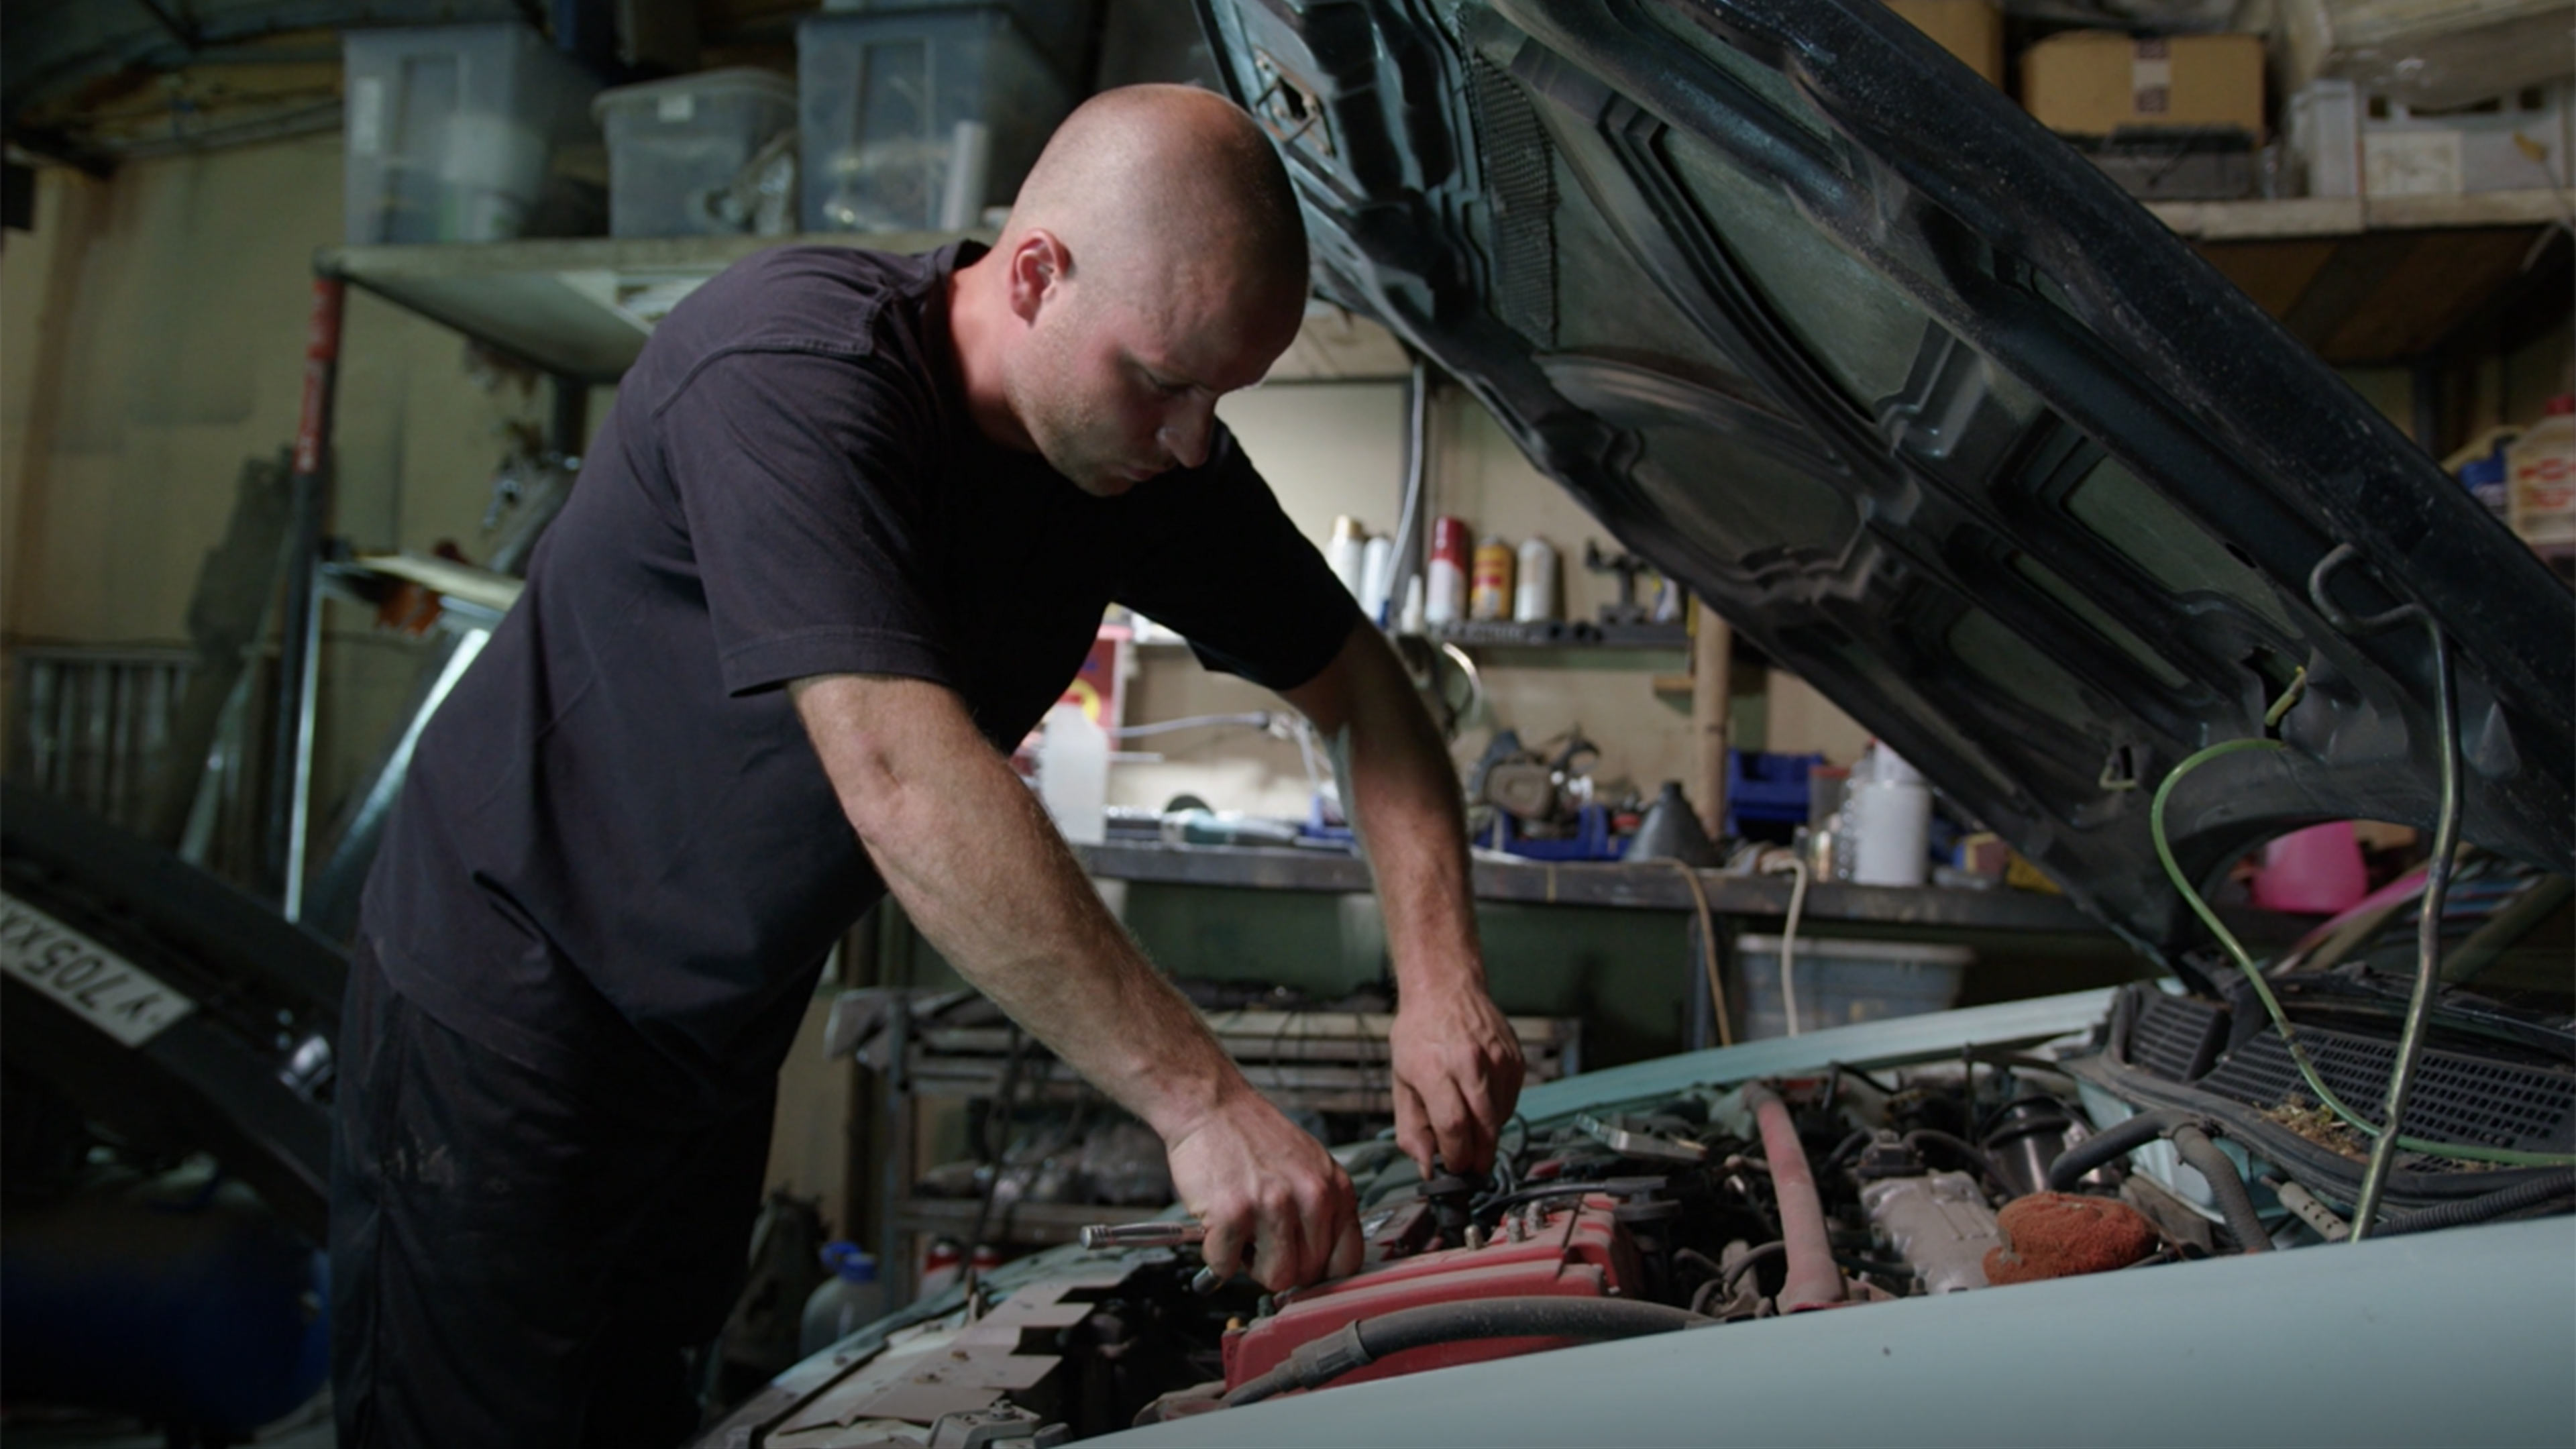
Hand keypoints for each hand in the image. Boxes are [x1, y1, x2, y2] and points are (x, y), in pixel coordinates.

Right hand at [1165, 1092, 1362, 1290]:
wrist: (1211, 1105)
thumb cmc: (1254, 1135)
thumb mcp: (1310, 1166)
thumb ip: (1322, 1210)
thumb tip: (1322, 1264)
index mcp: (1336, 1188)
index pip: (1348, 1261)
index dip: (1321, 1274)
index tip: (1303, 1270)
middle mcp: (1312, 1196)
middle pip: (1309, 1274)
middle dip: (1281, 1266)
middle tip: (1261, 1243)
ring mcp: (1273, 1205)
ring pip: (1275, 1278)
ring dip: (1252, 1265)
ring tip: (1242, 1235)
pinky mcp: (1232, 1213)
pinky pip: (1227, 1266)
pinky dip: (1216, 1255)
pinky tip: (1217, 1228)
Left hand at [1389, 985, 1524, 1176]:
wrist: (1445, 990)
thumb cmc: (1419, 1034)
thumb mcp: (1401, 1081)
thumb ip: (1411, 1128)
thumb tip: (1426, 1165)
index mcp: (1434, 1068)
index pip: (1453, 1125)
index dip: (1456, 1156)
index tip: (1453, 1167)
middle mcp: (1469, 1062)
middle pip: (1484, 1127)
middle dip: (1478, 1157)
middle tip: (1469, 1167)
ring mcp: (1497, 1060)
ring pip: (1500, 1118)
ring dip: (1487, 1137)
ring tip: (1470, 1131)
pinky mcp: (1514, 1059)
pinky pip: (1511, 1102)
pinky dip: (1497, 1115)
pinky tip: (1481, 1106)